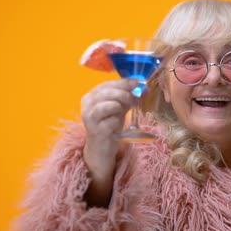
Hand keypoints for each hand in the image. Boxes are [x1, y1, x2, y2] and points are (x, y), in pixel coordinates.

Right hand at [80, 79, 137, 203]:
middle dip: (124, 93)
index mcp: (90, 96)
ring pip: (107, 105)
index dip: (123, 82)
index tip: (137, 82)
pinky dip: (118, 121)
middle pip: (106, 93)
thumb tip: (143, 88)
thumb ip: (128, 98)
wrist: (101, 148)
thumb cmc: (109, 125)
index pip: (106, 84)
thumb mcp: (119, 108)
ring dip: (120, 106)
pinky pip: (111, 121)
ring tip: (125, 111)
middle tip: (135, 98)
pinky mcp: (96, 131)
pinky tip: (117, 125)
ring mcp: (90, 119)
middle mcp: (87, 106)